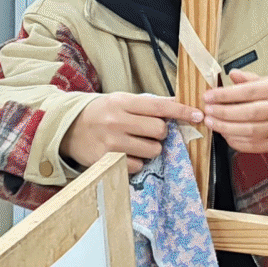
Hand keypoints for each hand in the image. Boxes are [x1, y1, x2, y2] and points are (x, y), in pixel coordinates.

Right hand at [61, 91, 205, 175]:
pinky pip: (138, 165)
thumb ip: (148, 104)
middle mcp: (117, 120)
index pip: (159, 106)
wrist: (68, 129)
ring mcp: (112, 142)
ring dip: (150, 149)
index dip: (181, 110)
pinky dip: (136, 161)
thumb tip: (179, 102)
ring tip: (136, 143)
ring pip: (152, 150)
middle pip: (159, 130)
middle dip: (160, 133)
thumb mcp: (121, 101)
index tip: (198, 115)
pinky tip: (125, 154)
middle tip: (149, 132)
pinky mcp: (108, 160)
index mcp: (122, 102)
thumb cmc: (101, 113)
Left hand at [202, 69, 267, 152]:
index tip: (208, 96)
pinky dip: (237, 141)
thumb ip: (248, 78)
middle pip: (250, 113)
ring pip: (251, 132)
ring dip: (227, 128)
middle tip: (207, 111)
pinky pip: (255, 146)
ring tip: (211, 122)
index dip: (226, 95)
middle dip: (224, 113)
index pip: (249, 92)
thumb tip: (232, 74)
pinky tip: (225, 134)